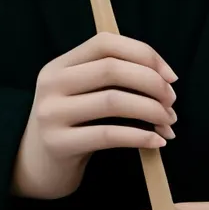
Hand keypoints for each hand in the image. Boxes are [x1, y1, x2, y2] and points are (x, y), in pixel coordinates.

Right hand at [11, 32, 177, 199]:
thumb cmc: (73, 124)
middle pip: (112, 69)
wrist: (36, 166)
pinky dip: (139, 136)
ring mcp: (52, 113)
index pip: (105, 42)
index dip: (143, 53)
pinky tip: (157, 141)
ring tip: (168, 123)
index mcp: (60, 64)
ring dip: (151, 110)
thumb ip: (112, 76)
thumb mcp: (82, 92)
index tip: (170, 76)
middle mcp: (52, 84)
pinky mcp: (58, 144)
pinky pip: (108, 135)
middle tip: (172, 102)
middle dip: (152, 83)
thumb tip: (165, 76)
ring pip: (113, 101)